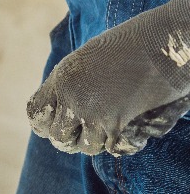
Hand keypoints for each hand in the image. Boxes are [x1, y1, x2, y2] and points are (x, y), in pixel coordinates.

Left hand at [27, 0, 189, 155]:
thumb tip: (57, 109)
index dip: (44, 124)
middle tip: (82, 133)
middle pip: (58, 137)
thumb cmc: (123, 49)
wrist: (157, 45)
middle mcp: (71, 97)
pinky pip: (110, 148)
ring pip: (85, 147)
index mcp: (60, 79)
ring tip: (105, 126)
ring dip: (95, 141)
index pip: (36, 114)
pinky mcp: (117, 125)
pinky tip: (124, 126)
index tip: (55, 125)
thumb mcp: (84, 61)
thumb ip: (68, 84)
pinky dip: (118, 143)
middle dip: (69, 139)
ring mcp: (93, 113)